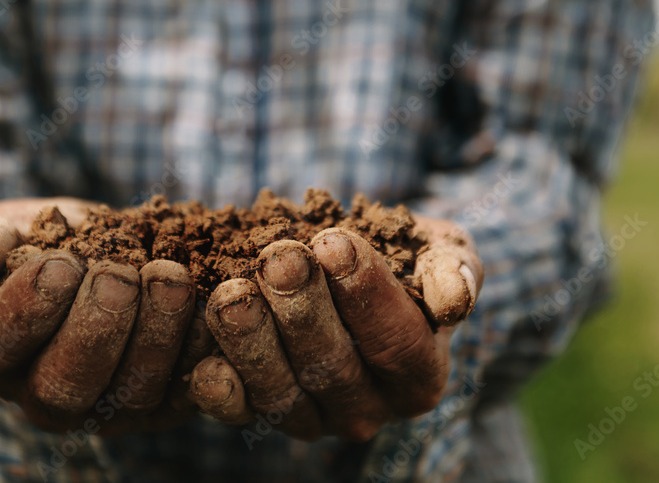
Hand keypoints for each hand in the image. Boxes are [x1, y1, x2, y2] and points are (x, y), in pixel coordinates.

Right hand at [0, 198, 212, 433]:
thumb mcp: (20, 226)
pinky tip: (210, 308)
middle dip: (95, 328)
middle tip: (120, 275)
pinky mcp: (168, 406)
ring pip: (130, 393)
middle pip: (62, 387)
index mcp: (2, 352)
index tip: (61, 264)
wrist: (133, 251)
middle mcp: (50, 394)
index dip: (28, 308)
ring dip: (154, 335)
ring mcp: (111, 408)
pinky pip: (187, 392)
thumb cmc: (64, 242)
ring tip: (170, 278)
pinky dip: (202, 350)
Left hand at [188, 216, 482, 440]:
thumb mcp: (443, 253)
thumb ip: (455, 271)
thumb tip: (454, 302)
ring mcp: (313, 417)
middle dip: (303, 309)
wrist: (352, 266)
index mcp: (419, 375)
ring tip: (233, 292)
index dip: (366, 294)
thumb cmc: (407, 260)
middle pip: (334, 368)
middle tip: (280, 257)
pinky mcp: (262, 412)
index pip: (397, 342)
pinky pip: (240, 410)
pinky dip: (219, 390)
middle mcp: (368, 409)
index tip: (336, 241)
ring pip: (282, 393)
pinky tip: (203, 360)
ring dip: (253, 342)